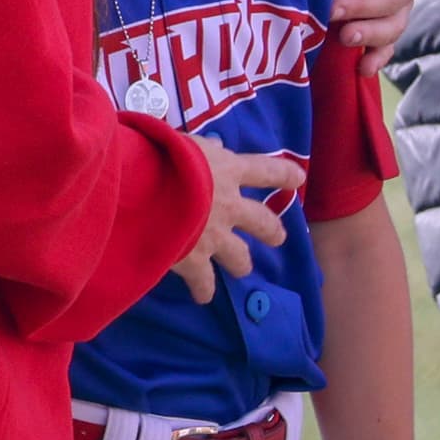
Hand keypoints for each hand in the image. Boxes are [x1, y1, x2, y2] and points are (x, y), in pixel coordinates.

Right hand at [169, 139, 303, 304]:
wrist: (141, 190)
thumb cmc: (160, 157)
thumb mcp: (183, 143)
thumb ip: (202, 149)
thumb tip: (216, 145)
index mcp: (228, 171)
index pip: (266, 170)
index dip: (284, 174)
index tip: (299, 179)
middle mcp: (230, 205)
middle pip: (263, 222)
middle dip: (272, 231)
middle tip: (278, 237)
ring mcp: (216, 237)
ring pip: (240, 257)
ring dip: (241, 263)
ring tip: (241, 269)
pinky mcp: (196, 261)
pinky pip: (205, 282)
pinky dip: (203, 289)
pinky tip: (201, 295)